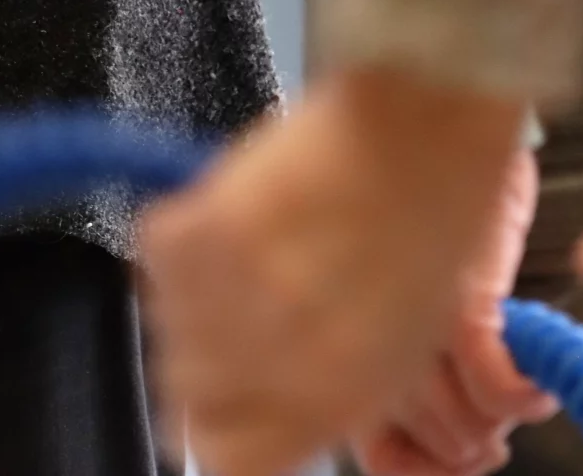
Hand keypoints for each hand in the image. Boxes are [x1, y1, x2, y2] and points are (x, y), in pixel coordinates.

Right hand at [139, 68, 528, 475]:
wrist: (420, 140)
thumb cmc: (425, 238)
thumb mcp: (390, 350)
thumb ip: (320, 392)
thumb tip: (258, 404)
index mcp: (331, 404)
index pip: (226, 457)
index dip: (219, 428)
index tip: (224, 400)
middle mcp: (277, 367)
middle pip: (182, 394)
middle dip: (201, 358)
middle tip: (232, 314)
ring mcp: (238, 299)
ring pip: (164, 321)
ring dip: (190, 292)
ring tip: (239, 256)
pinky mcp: (208, 229)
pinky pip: (157, 250)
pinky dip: (179, 232)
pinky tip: (225, 217)